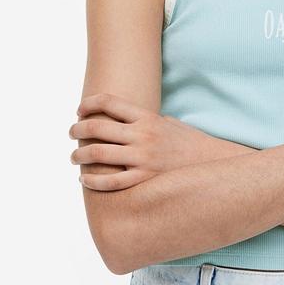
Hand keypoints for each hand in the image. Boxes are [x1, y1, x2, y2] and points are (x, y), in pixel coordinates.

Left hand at [69, 93, 218, 190]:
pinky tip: (85, 179)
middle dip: (78, 130)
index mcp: (147, 117)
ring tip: (74, 157)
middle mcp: (142, 135)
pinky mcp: (144, 180)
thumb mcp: (168, 123)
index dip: (89, 104)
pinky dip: (92, 180)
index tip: (80, 110)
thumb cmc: (188, 143)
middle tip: (72, 133)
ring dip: (79, 155)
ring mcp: (142, 158)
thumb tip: (122, 118)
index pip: (109, 102)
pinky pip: (110, 182)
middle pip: (97, 127)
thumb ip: (145, 120)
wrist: (211, 164)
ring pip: (98, 154)